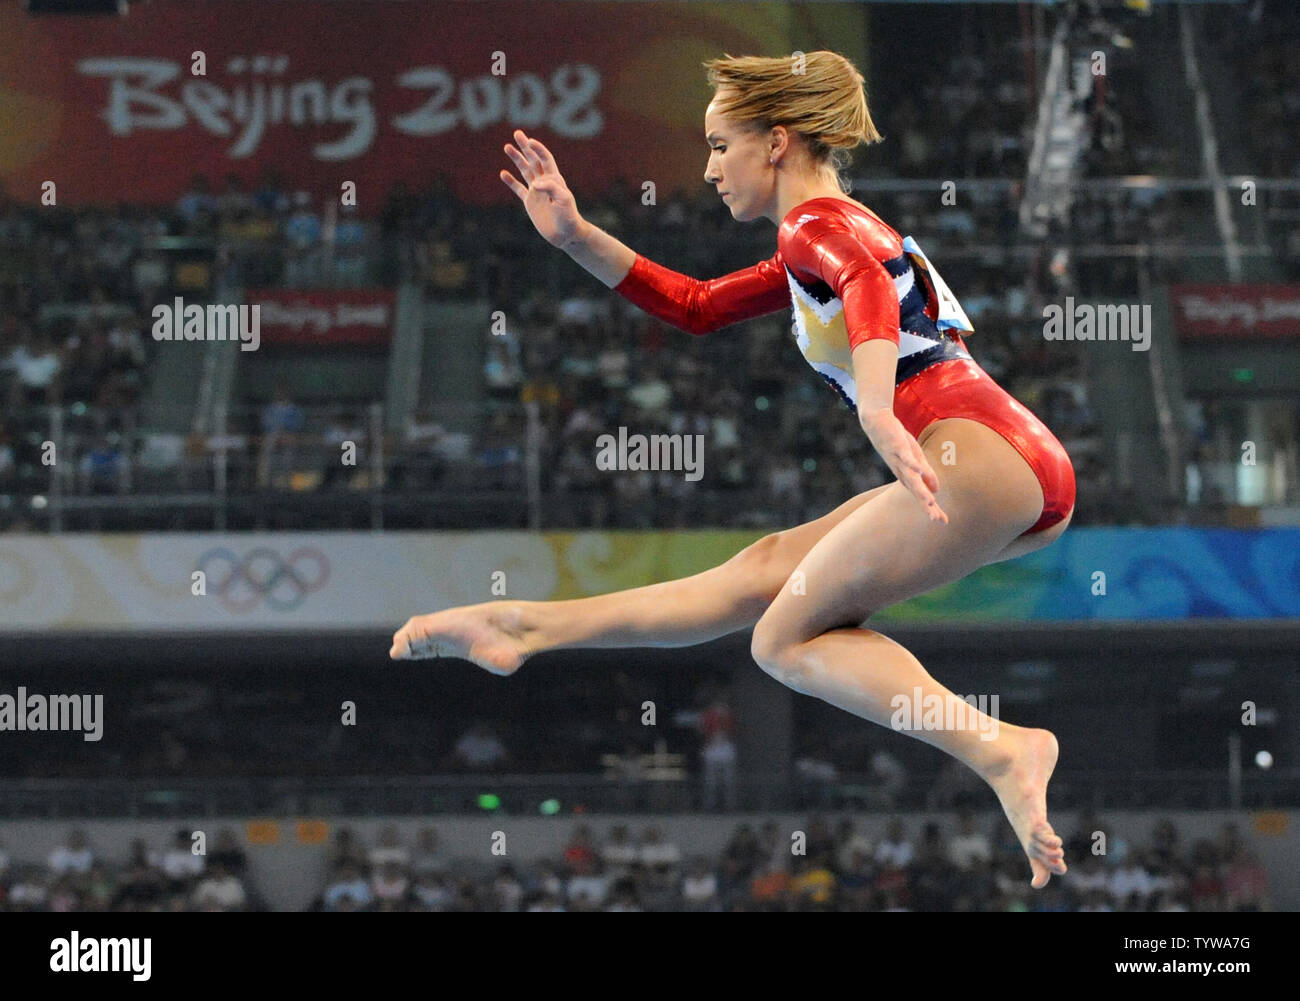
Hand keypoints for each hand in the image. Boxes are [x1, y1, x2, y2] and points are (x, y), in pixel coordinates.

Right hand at [499, 129, 584, 248]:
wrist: (566, 234)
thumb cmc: (569, 216)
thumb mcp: (564, 200)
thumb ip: (550, 188)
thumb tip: (534, 183)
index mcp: (554, 179)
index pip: (545, 159)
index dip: (538, 149)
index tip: (530, 141)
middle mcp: (545, 182)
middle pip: (533, 160)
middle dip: (525, 147)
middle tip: (517, 133)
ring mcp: (536, 192)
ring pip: (524, 171)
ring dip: (517, 159)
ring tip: (507, 147)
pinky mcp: (530, 202)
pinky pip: (518, 189)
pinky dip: (510, 181)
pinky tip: (503, 173)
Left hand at [861, 408, 947, 523]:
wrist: (876, 423)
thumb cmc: (898, 442)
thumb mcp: (916, 458)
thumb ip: (926, 475)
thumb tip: (936, 491)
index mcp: (908, 476)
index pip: (922, 495)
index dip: (932, 508)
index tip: (944, 522)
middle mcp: (903, 472)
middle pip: (916, 491)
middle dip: (927, 506)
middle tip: (937, 520)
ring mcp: (899, 460)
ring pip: (911, 478)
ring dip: (920, 490)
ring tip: (930, 501)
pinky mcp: (898, 447)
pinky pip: (906, 457)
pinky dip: (913, 464)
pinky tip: (920, 470)